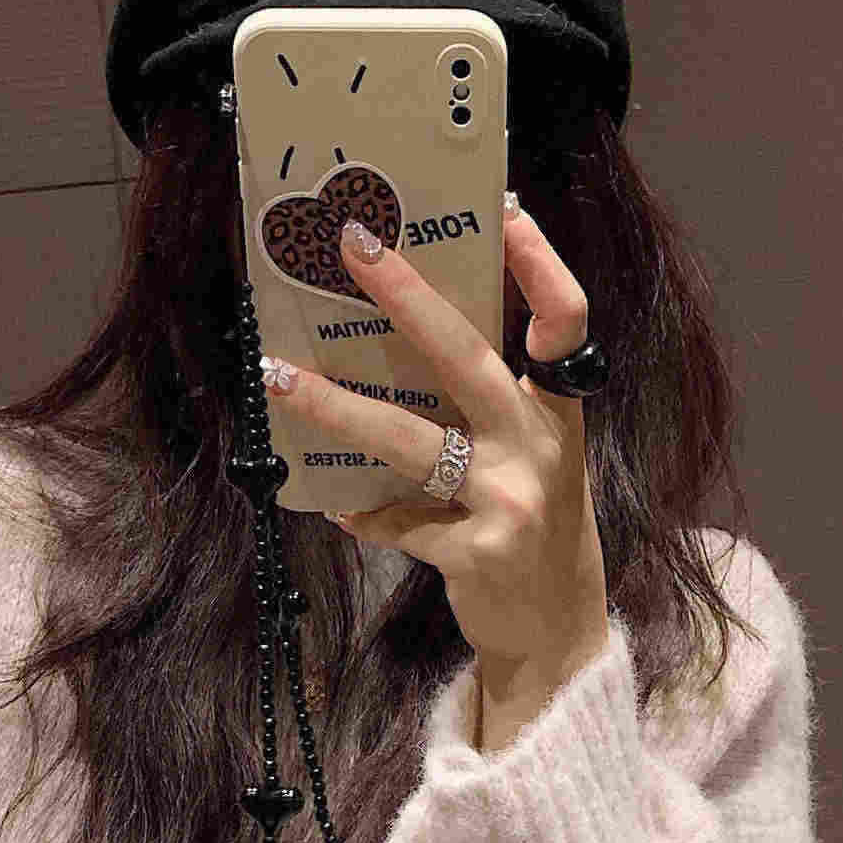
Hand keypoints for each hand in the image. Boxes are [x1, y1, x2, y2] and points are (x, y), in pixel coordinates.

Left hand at [260, 204, 610, 693]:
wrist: (557, 633)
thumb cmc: (536, 529)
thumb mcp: (537, 457)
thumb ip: (494, 406)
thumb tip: (410, 335)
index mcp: (559, 412)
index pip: (564, 321)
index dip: (539, 264)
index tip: (503, 209)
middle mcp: (538, 448)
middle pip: (466, 357)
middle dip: (406, 296)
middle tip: (353, 245)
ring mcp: (508, 502)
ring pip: (409, 441)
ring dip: (336, 405)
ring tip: (278, 376)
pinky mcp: (472, 554)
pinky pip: (395, 521)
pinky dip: (362, 512)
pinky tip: (334, 503)